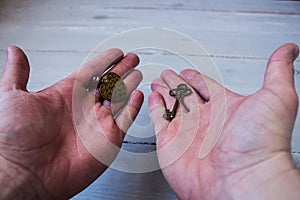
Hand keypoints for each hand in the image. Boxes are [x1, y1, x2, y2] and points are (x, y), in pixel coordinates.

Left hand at [0, 46, 142, 198]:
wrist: (24, 173)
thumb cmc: (14, 139)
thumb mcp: (11, 96)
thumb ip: (18, 72)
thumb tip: (14, 51)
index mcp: (64, 95)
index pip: (91, 72)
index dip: (104, 61)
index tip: (115, 53)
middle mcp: (82, 108)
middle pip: (108, 83)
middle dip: (121, 69)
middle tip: (131, 59)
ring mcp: (96, 123)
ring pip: (119, 99)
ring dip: (129, 85)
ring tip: (137, 73)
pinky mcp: (108, 139)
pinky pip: (126, 119)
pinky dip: (134, 107)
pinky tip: (137, 95)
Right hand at [149, 43, 299, 198]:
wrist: (243, 181)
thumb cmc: (262, 144)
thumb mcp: (277, 97)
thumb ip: (278, 71)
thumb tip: (289, 50)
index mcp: (227, 108)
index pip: (207, 87)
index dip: (196, 78)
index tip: (188, 71)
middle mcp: (206, 120)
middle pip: (186, 94)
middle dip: (176, 82)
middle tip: (168, 74)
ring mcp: (187, 131)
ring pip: (172, 105)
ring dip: (163, 92)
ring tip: (157, 83)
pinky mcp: (170, 142)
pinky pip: (159, 120)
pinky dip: (154, 108)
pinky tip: (152, 98)